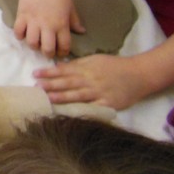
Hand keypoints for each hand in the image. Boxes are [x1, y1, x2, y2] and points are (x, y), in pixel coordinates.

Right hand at [14, 0, 84, 57]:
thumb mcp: (70, 7)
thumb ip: (74, 21)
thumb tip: (81, 32)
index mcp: (61, 24)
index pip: (64, 46)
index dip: (63, 52)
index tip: (61, 52)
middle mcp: (47, 25)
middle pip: (47, 49)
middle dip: (48, 54)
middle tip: (47, 50)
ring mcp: (33, 21)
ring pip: (31, 42)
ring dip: (34, 45)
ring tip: (36, 41)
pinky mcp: (22, 15)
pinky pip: (18, 32)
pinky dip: (20, 36)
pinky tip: (24, 33)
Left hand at [34, 54, 152, 109]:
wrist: (138, 74)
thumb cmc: (114, 66)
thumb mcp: (94, 60)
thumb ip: (77, 65)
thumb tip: (58, 67)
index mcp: (86, 68)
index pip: (63, 70)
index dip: (49, 72)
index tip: (35, 74)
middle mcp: (90, 80)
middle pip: (67, 83)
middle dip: (51, 85)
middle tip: (35, 87)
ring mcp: (99, 93)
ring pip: (77, 95)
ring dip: (61, 97)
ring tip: (47, 98)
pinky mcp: (108, 104)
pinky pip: (93, 108)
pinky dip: (82, 110)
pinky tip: (70, 113)